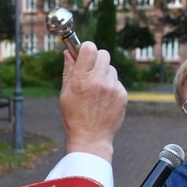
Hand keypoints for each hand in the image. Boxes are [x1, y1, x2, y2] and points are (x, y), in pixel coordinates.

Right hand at [59, 41, 126, 162]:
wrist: (90, 139)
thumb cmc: (74, 117)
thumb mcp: (65, 94)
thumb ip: (68, 71)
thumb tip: (68, 53)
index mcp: (80, 79)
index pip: (89, 47)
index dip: (86, 49)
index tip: (85, 54)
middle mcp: (97, 81)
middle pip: (104, 54)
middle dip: (97, 60)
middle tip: (92, 71)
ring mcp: (112, 88)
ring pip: (111, 69)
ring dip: (105, 75)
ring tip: (97, 91)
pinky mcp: (122, 95)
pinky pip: (117, 82)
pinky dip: (112, 87)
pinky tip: (104, 100)